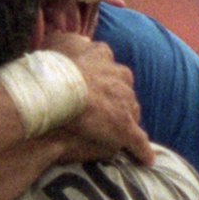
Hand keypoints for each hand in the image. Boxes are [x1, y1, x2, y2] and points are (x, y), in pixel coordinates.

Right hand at [48, 33, 148, 165]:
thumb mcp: (59, 42)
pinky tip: (145, 159)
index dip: (102, 79)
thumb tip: (80, 40)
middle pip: (123, 90)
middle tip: (103, 112)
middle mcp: (120, 76)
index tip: (95, 86)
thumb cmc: (53, 68)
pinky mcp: (125, 128)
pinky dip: (141, 151)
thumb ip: (69, 39)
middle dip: (117, 100)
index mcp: (103, 55)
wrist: (57, 90)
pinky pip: (137, 141)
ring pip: (131, 113)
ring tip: (116, 134)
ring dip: (126, 122)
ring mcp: (125, 103)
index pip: (108, 66)